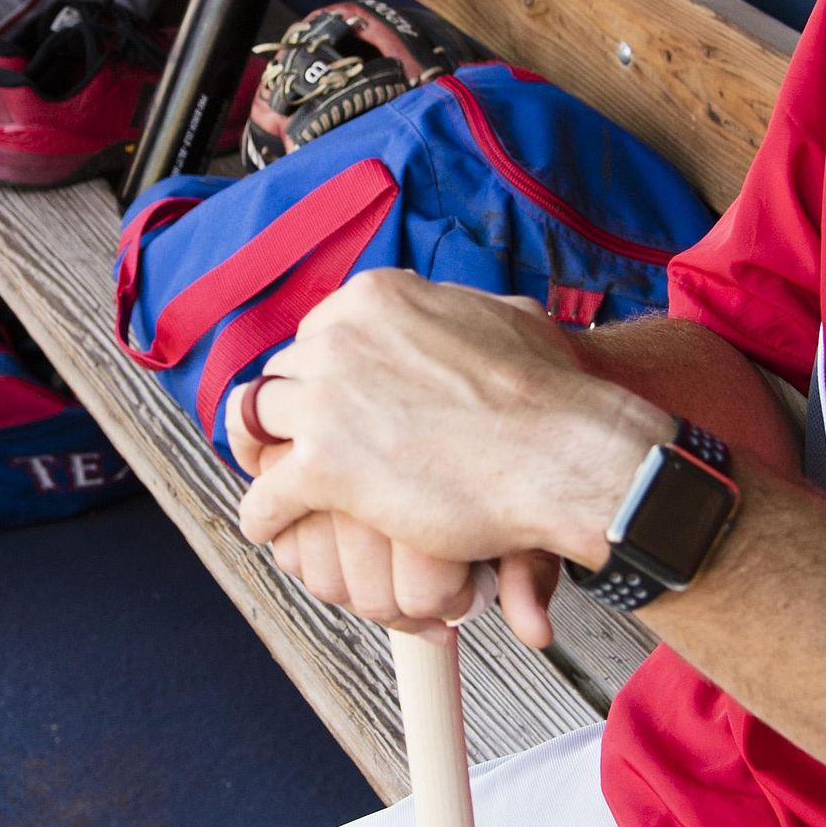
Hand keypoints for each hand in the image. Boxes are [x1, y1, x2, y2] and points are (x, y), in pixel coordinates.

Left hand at [229, 271, 674, 587]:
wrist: (564, 453)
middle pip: (286, 376)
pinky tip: (272, 527)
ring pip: (261, 426)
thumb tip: (463, 303)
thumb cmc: (551, 393)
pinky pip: (265, 494)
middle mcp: (337, 338)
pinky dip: (264, 515)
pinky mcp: (321, 466)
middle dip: (296, 413)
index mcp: (373, 298)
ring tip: (278, 483)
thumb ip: (461, 310)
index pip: (318, 333)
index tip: (329, 401)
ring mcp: (324, 401)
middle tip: (304, 446)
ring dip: (270, 456)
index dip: (323, 373)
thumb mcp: (502, 317)